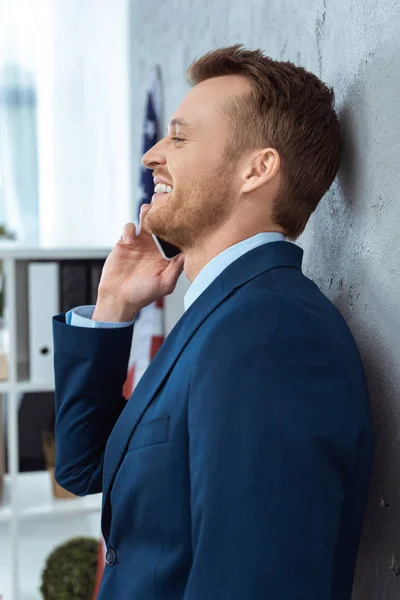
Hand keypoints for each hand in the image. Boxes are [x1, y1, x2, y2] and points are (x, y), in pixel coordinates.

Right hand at [92, 204, 183, 321]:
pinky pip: (129, 227)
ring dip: (147, 213)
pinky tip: (129, 241)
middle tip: (163, 206)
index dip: (180, 224)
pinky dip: (130, 229)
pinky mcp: (126, 241)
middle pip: (163, 221)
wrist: (118, 297)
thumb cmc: (143, 294)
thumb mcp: (165, 284)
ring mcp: (141, 242)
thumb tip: (187, 253)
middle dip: (164, 211)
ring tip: (148, 215)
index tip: (181, 217)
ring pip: (147, 218)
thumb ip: (176, 269)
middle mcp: (156, 245)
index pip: (177, 234)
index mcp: (168, 254)